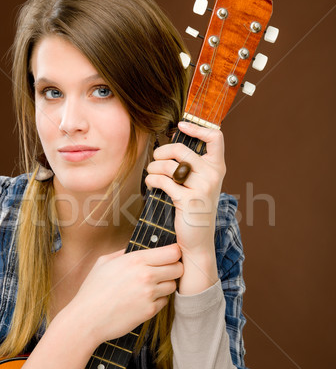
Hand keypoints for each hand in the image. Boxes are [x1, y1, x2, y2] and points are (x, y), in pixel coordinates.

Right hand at [68, 243, 182, 346]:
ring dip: (165, 285)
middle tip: (164, 272)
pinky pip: (164, 302)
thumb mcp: (103, 262)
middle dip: (174, 269)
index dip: (174, 253)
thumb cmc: (92, 290)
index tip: (170, 256)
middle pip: (179, 269)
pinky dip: (157, 301)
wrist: (87, 318)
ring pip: (173, 286)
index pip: (173, 252)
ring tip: (150, 287)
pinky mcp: (150, 311)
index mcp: (136, 260)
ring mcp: (149, 294)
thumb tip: (134, 249)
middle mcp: (146, 275)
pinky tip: (143, 300)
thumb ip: (123, 253)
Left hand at [145, 121, 225, 292]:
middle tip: (156, 159)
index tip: (181, 126)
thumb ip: (193, 166)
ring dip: (154, 167)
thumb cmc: (194, 210)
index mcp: (217, 168)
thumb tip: (171, 143)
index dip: (197, 128)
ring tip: (152, 174)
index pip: (216, 137)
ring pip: (169, 164)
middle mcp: (213, 175)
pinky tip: (151, 183)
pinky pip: (163, 181)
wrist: (197, 241)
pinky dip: (152, 180)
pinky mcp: (187, 200)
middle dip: (162, 152)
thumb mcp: (201, 185)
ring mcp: (202, 188)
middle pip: (181, 149)